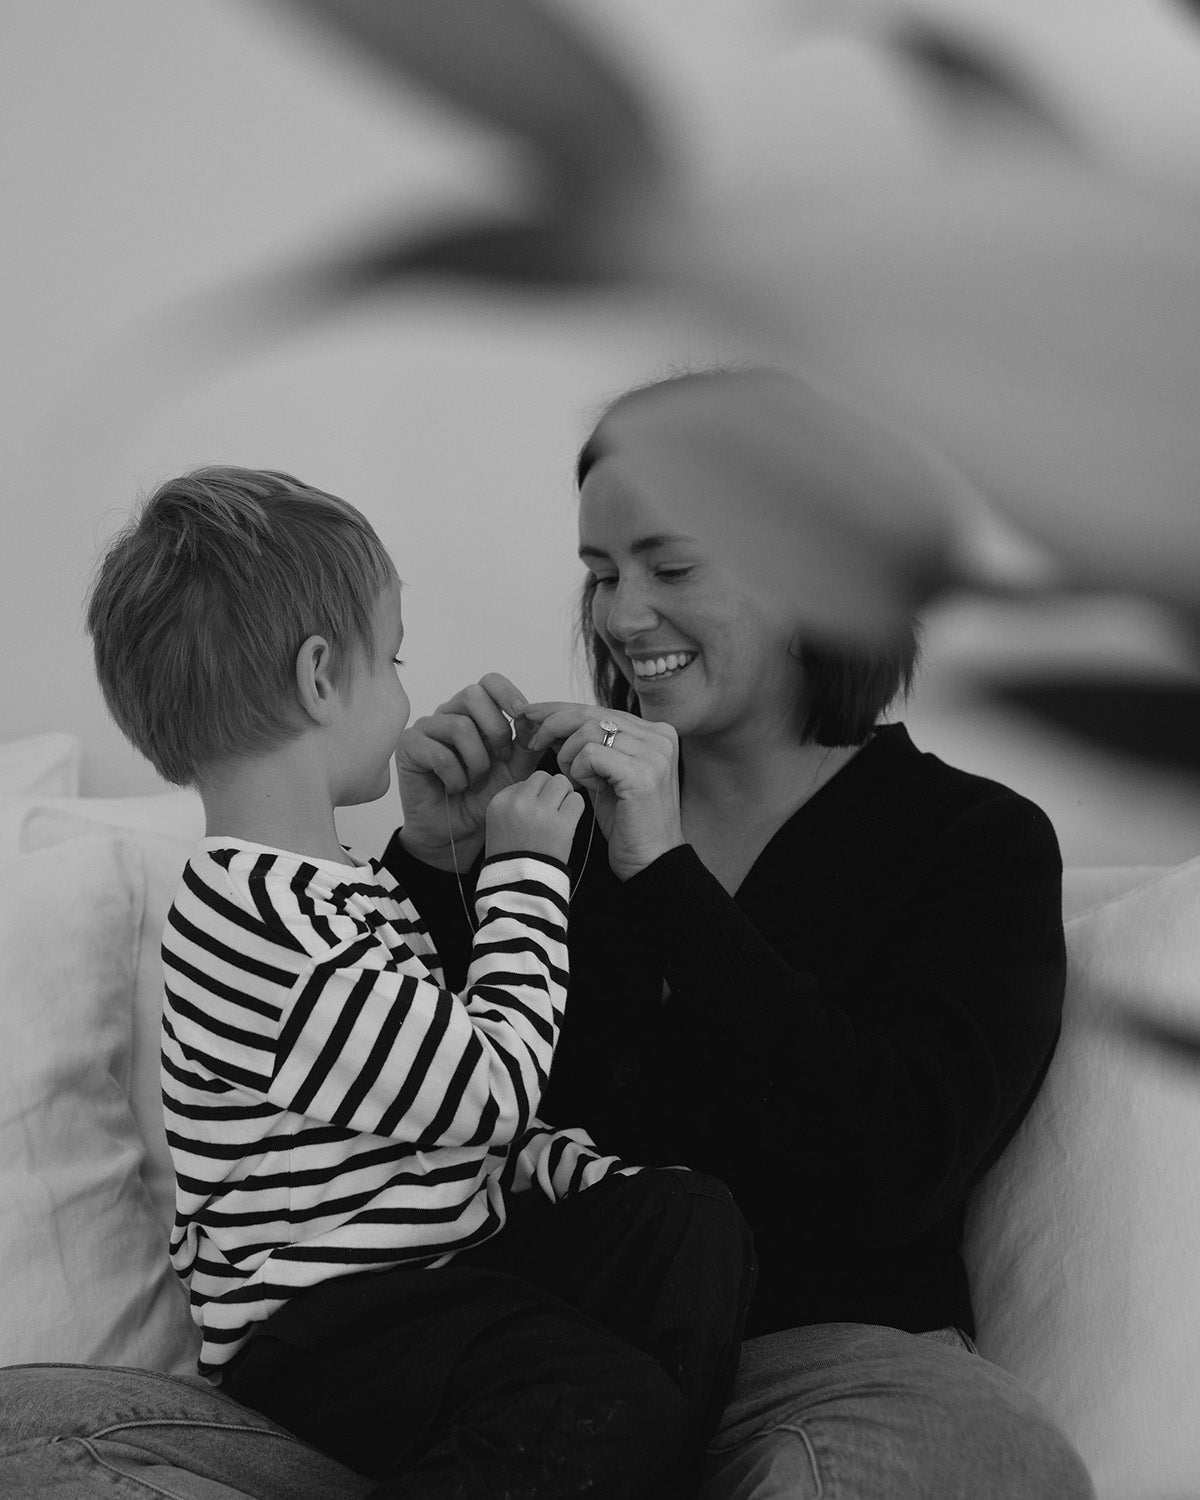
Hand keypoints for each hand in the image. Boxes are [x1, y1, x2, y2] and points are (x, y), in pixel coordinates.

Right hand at [394, 674, 542, 870]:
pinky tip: (455, 787)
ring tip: (475, 780)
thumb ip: (528, 743)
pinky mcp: (408, 747)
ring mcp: (426, 728)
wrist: (458, 830)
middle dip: (496, 729)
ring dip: (477, 761)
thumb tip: (532, 716)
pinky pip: (440, 754)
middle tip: (502, 756)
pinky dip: (456, 777)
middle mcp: (448, 713)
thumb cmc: (484, 796)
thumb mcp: (517, 769)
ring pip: (459, 726)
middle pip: (472, 695)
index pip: (489, 682)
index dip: (508, 694)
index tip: (522, 717)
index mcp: (474, 712)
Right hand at [486, 769, 585, 863]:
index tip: (534, 813)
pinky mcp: (561, 824)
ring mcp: (540, 812)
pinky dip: (576, 809)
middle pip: (544, 776)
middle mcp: (518, 803)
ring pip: (562, 783)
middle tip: (551, 810)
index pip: (526, 781)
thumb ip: (514, 799)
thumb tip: (540, 784)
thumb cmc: (512, 855)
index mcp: (499, 801)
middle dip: (551, 790)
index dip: (535, 795)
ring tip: (559, 815)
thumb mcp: (498, 823)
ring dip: (565, 796)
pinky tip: (568, 822)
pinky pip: (577, 800)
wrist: (519, 885)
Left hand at [519, 703, 682, 880]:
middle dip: (552, 724)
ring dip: (567, 755)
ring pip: (588, 732)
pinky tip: (584, 786)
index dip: (560, 710)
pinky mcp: (642, 774)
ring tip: (571, 778)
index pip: (599, 708)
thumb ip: (586, 747)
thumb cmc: (626, 822)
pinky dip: (578, 769)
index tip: (531, 714)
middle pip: (591, 713)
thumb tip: (550, 722)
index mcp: (655, 733)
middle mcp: (660, 736)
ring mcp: (654, 754)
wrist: (649, 861)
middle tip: (532, 740)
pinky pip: (591, 754)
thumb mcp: (603, 775)